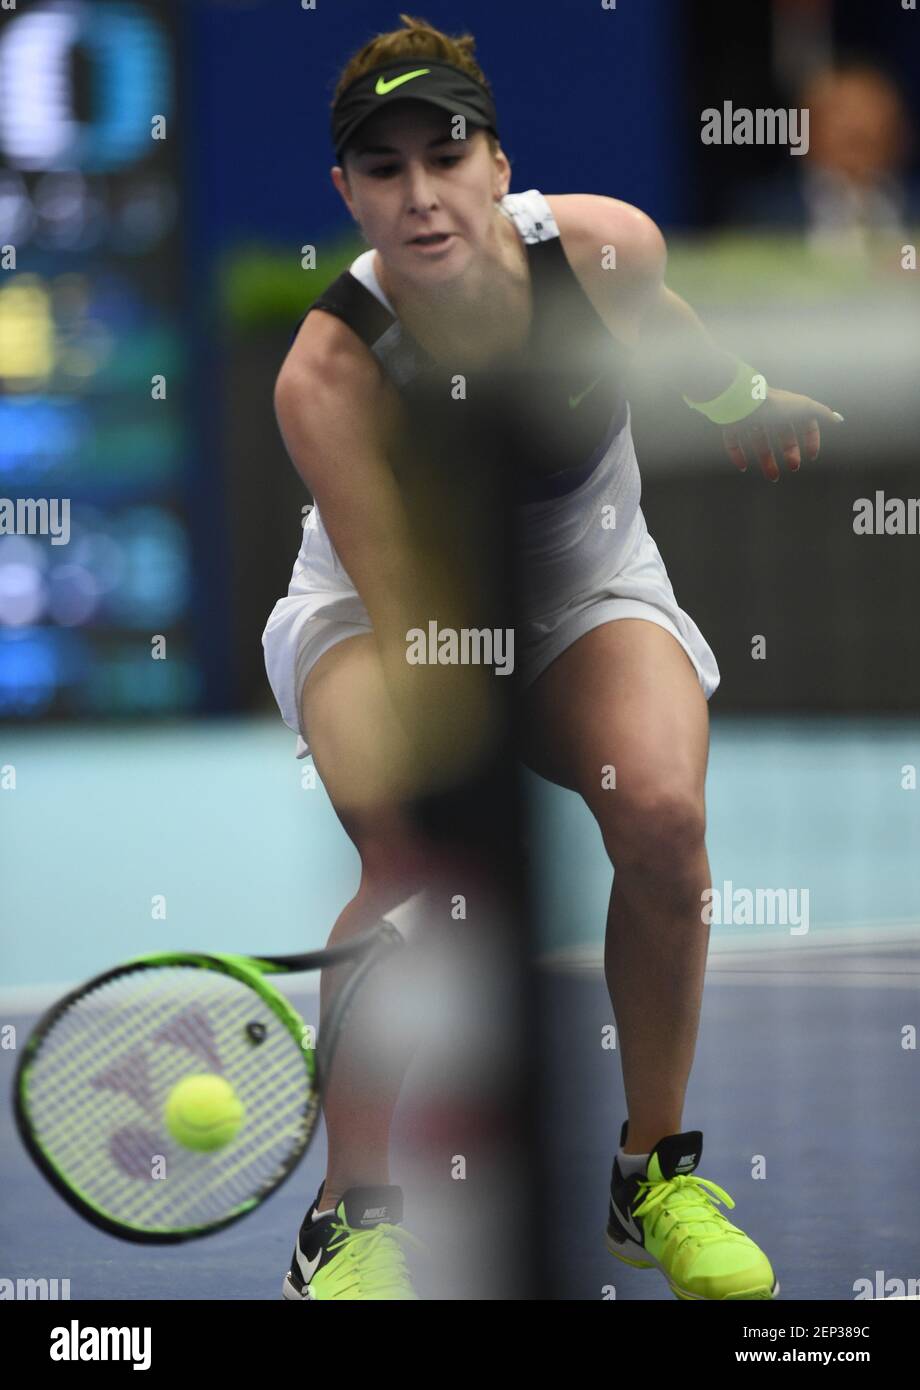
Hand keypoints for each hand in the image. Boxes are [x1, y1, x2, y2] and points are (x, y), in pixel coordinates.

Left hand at [722, 388, 844, 481]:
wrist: (743, 400)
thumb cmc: (774, 404)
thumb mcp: (803, 408)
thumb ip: (821, 413)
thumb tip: (839, 419)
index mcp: (788, 407)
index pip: (804, 424)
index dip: (810, 439)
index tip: (811, 456)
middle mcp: (770, 413)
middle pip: (782, 436)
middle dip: (789, 452)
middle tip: (793, 468)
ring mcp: (750, 419)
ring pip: (759, 442)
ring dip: (766, 460)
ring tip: (773, 476)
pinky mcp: (732, 425)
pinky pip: (734, 442)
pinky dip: (738, 455)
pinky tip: (743, 466)